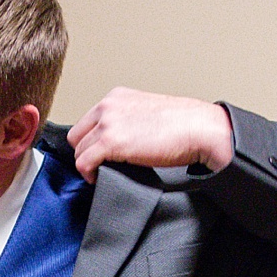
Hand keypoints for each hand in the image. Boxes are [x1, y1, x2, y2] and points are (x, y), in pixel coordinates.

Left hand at [67, 88, 233, 182]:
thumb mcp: (148, 113)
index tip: (99, 154)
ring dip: (88, 165)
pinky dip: (88, 174)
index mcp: (117, 97)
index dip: (91, 141)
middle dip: (86, 152)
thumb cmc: (184, 125)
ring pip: (79, 151)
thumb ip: (129, 122)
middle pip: (78, 136)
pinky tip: (99, 178)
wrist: (199, 129)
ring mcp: (108, 124)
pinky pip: (83, 163)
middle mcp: (108, 106)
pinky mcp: (111, 143)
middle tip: (100, 166)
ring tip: (102, 174)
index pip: (87, 121)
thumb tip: (123, 142)